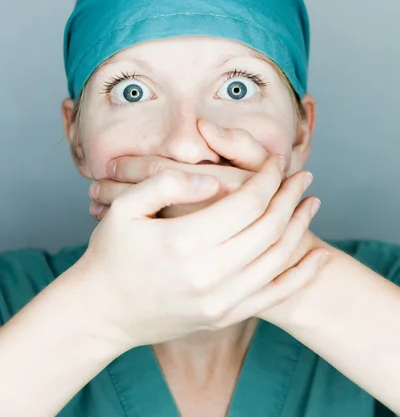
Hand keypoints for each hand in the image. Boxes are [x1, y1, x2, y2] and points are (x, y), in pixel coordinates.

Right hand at [88, 119, 328, 326]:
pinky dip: (301, 277)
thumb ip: (167, 183)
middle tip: (303, 176)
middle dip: (290, 197)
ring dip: (299, 228)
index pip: (246, 202)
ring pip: (276, 259)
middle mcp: (207, 275)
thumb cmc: (110, 254)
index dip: (267, 177)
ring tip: (311, 204)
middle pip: (267, 228)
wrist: (101, 313)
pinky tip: (318, 258)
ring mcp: (218, 301)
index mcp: (184, 241)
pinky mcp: (223, 318)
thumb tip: (214, 179)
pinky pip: (273, 296)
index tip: (278, 161)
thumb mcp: (125, 207)